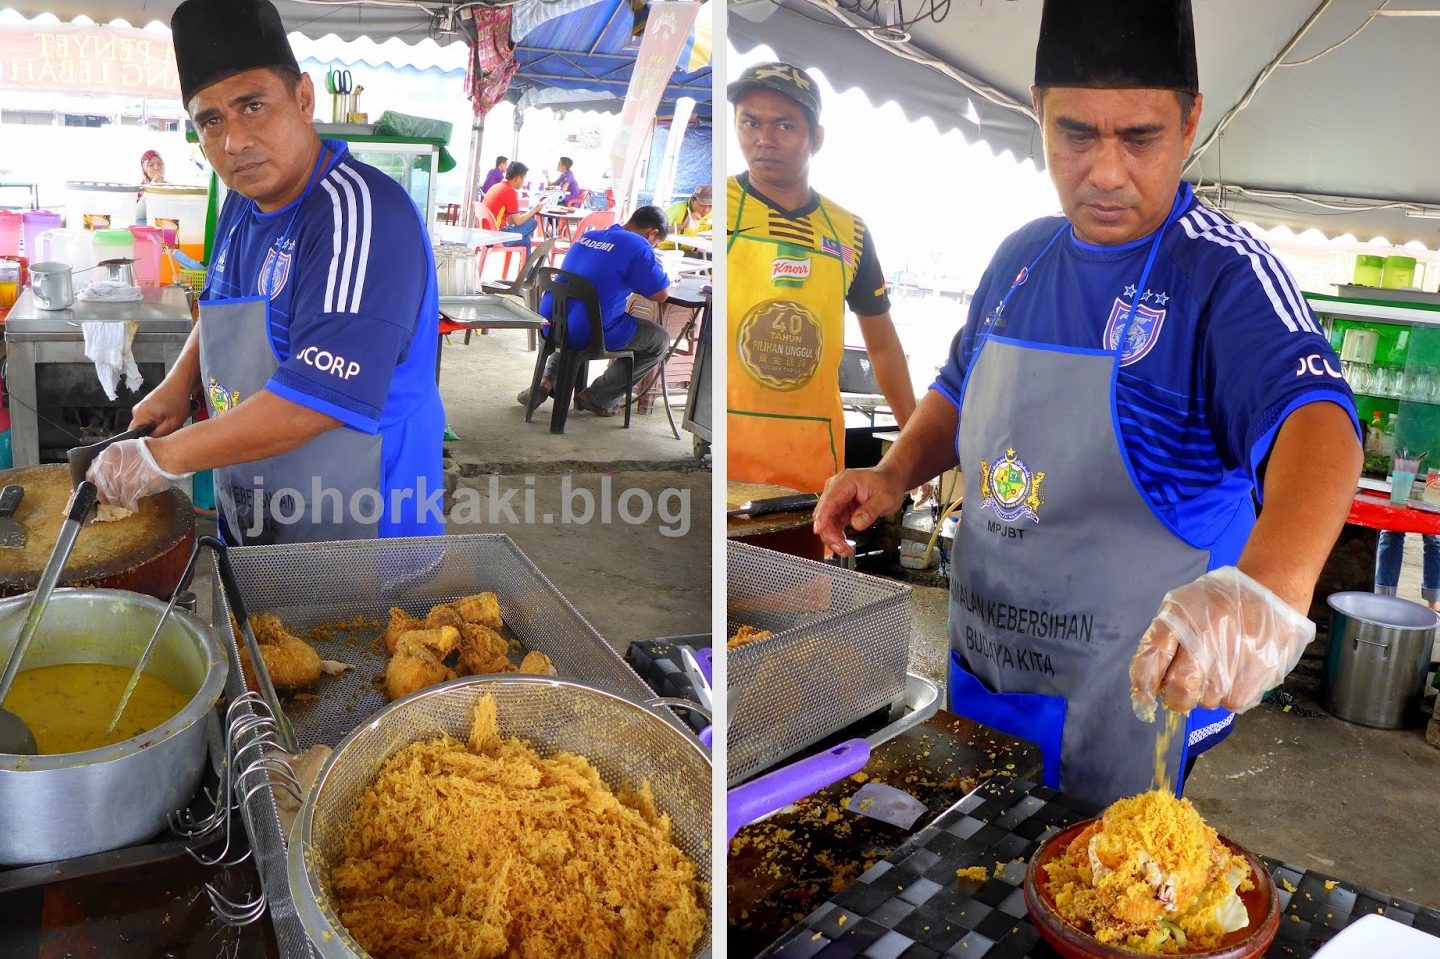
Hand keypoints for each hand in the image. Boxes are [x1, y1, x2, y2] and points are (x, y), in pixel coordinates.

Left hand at [87, 438, 191, 510]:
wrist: (162, 456)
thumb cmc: (147, 450)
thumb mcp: (121, 448)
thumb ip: (109, 460)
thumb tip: (105, 472)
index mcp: (105, 459)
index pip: (90, 476)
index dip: (94, 483)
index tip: (97, 487)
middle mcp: (108, 471)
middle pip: (99, 490)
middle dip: (103, 496)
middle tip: (108, 498)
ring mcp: (118, 482)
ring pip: (112, 498)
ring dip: (116, 501)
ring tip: (123, 500)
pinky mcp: (129, 491)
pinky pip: (124, 502)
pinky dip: (128, 503)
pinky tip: (132, 501)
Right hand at [129, 381, 191, 436]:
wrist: (180, 382)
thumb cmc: (177, 399)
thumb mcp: (173, 422)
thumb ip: (160, 434)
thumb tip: (151, 442)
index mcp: (140, 414)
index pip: (132, 434)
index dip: (143, 440)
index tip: (154, 442)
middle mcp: (137, 410)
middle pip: (141, 429)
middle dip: (154, 432)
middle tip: (168, 430)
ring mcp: (142, 406)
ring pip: (147, 423)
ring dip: (159, 426)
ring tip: (170, 420)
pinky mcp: (147, 404)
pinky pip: (150, 417)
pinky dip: (159, 419)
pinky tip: (169, 416)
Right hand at [813, 468, 906, 555]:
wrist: (890, 480)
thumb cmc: (887, 484)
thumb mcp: (885, 498)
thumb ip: (870, 511)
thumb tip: (856, 524)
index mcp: (845, 481)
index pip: (829, 500)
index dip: (822, 516)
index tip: (820, 530)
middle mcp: (836, 488)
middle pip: (824, 513)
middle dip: (829, 533)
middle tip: (842, 548)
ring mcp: (836, 498)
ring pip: (826, 521)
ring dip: (832, 537)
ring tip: (845, 549)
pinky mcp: (839, 507)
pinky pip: (833, 523)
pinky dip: (837, 535)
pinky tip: (844, 544)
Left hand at [1129, 566, 1314, 717]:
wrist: (1269, 590)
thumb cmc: (1218, 602)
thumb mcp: (1181, 607)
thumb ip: (1162, 640)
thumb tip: (1149, 683)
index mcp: (1180, 616)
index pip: (1152, 657)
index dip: (1144, 683)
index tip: (1144, 697)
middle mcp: (1206, 635)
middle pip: (1180, 688)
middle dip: (1176, 697)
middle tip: (1183, 689)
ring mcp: (1235, 654)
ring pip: (1208, 701)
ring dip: (1207, 694)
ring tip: (1218, 668)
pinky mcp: (1261, 671)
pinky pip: (1234, 703)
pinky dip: (1230, 695)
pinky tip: (1236, 673)